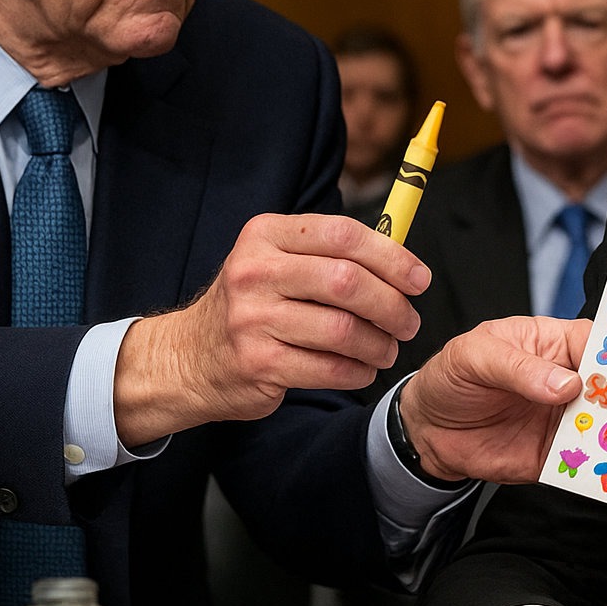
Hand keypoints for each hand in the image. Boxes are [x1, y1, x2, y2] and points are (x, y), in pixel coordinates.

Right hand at [114, 213, 428, 445]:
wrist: (187, 357)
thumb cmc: (253, 304)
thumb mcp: (278, 261)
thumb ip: (333, 254)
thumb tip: (406, 265)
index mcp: (266, 235)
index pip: (343, 235)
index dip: (392, 257)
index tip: (420, 279)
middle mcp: (254, 272)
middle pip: (347, 282)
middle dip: (392, 305)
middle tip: (409, 322)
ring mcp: (252, 319)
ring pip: (343, 329)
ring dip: (379, 344)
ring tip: (388, 348)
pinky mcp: (257, 363)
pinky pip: (328, 368)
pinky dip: (357, 371)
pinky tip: (363, 368)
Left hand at [395, 315, 590, 482]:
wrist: (427, 430)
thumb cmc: (452, 377)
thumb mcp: (476, 357)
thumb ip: (519, 367)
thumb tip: (567, 384)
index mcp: (556, 344)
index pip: (599, 342)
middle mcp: (569, 380)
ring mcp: (564, 419)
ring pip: (606, 425)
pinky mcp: (555, 454)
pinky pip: (583, 460)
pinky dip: (598, 465)